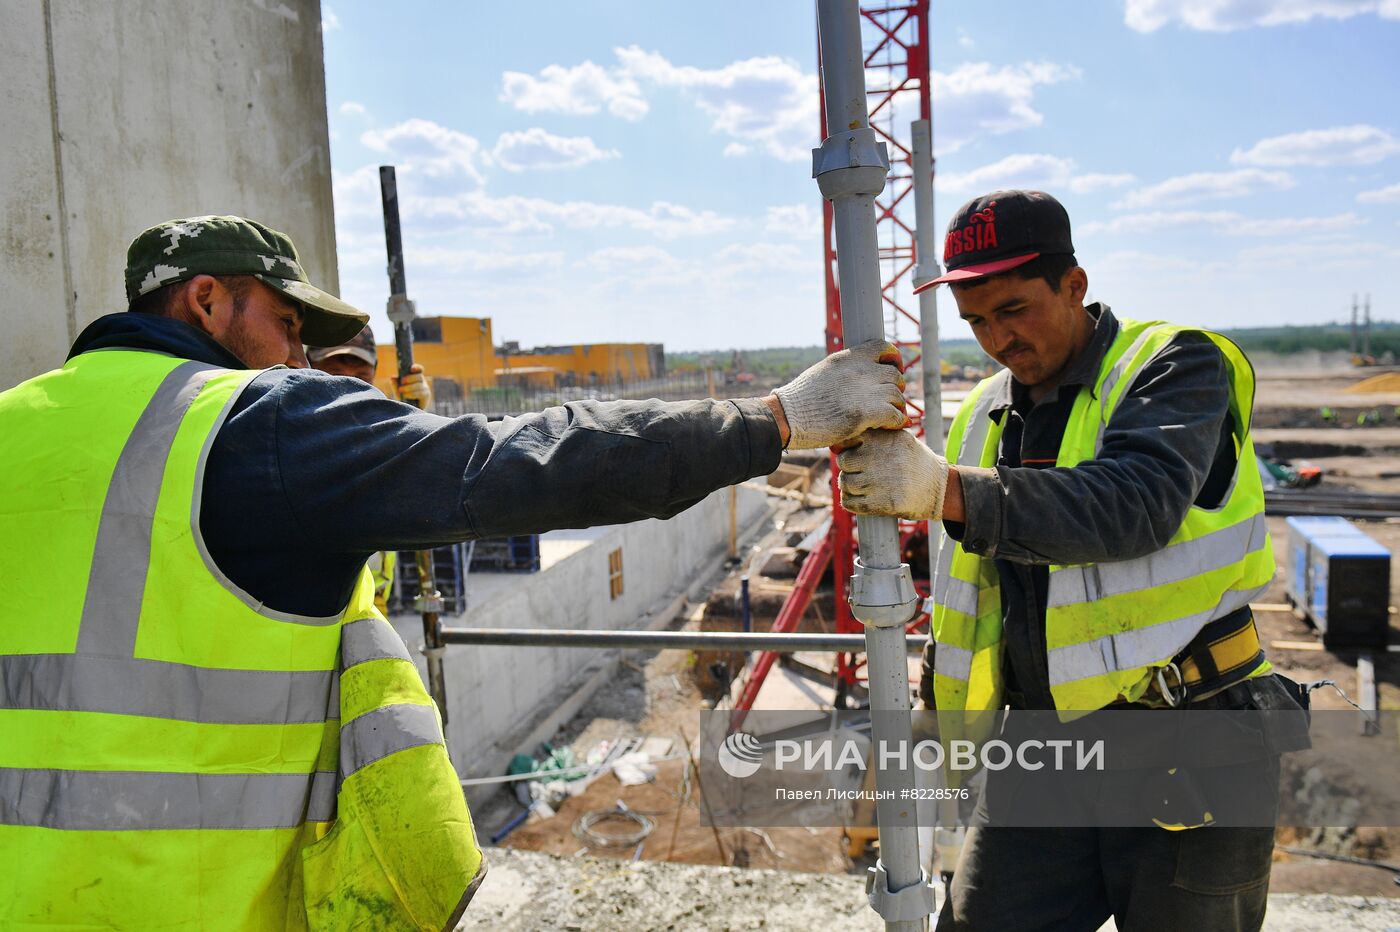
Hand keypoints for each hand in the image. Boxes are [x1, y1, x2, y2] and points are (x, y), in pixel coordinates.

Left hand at [393, 364, 432, 409]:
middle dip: (410, 378)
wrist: (409, 411)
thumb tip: (393, 377)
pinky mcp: (426, 397)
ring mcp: (425, 389)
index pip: (419, 369)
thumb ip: (395, 384)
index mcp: (415, 377)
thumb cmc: (404, 398)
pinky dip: (412, 394)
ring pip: (419, 385)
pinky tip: (406, 395)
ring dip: (409, 387)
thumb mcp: (398, 390)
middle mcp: (421, 382)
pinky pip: (420, 394)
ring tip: (401, 390)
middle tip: (402, 381)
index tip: (411, 369)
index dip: (416, 368)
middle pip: (419, 377)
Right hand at [772, 340, 907, 448]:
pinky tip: (893, 426)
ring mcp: (864, 390)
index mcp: (848, 357)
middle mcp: (859, 370)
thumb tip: (854, 375)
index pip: (882, 347)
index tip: (894, 368)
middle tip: (892, 398)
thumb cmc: (800, 400)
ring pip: (897, 394)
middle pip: (894, 374)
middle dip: (896, 386)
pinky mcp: (866, 412)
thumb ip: (843, 371)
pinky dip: (898, 421)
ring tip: (892, 414)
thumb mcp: (822, 372)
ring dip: (897, 406)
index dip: (893, 358)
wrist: (788, 416)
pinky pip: (895, 414)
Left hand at [837, 428, 948, 519]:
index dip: (848, 448)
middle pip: (843, 462)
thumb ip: (873, 436)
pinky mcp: (880, 503)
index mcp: (881, 439)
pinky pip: (849, 502)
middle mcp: (877, 458)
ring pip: (844, 483)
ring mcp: (877, 482)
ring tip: (863, 486)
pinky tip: (861, 498)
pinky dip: (850, 502)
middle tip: (859, 472)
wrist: (938, 487)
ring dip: (849, 486)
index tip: (856, 453)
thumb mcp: (898, 438)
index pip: (846, 440)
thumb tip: (836, 443)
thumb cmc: (914, 460)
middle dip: (849, 468)